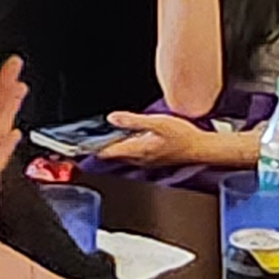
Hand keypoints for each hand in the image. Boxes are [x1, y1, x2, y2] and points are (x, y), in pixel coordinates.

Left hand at [93, 109, 238, 169]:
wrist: (201, 149)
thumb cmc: (184, 137)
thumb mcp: (157, 122)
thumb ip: (133, 120)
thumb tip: (113, 118)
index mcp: (137, 150)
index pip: (107, 151)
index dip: (91, 148)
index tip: (78, 146)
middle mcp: (139, 158)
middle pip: (112, 154)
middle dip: (99, 147)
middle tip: (85, 140)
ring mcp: (145, 160)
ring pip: (121, 155)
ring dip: (112, 148)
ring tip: (102, 138)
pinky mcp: (152, 159)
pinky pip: (132, 155)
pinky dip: (124, 148)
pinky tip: (127, 139)